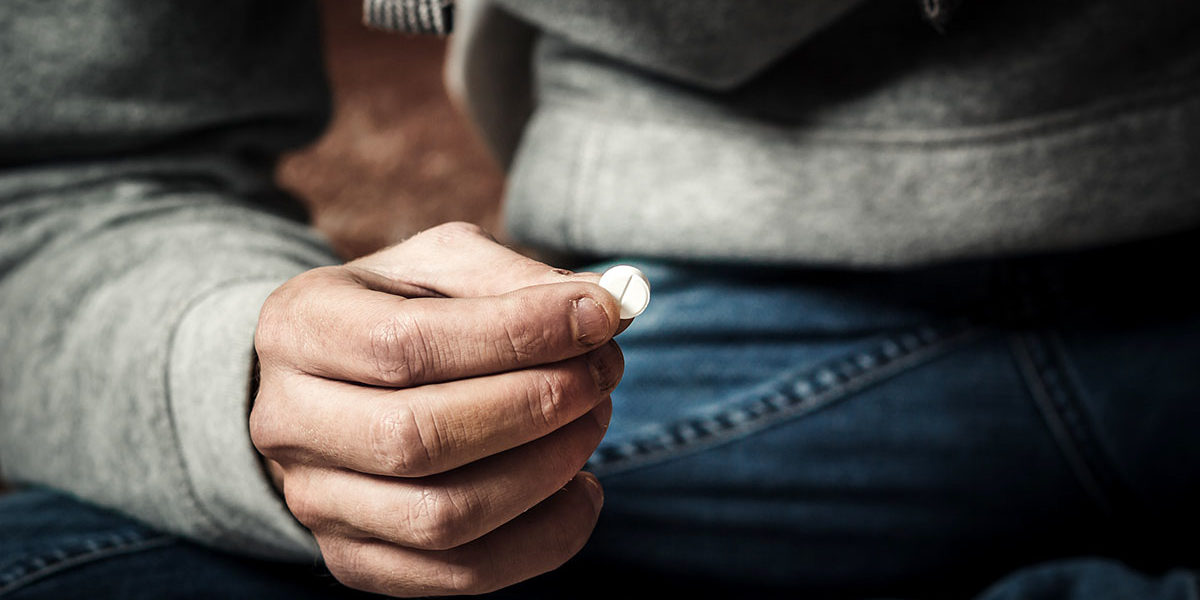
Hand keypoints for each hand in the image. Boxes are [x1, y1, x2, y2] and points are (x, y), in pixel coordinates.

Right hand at [250, 222, 624, 595]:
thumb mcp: (439, 265)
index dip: (516, 334)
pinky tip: (581, 487)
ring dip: (546, 470)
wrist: (331, 385)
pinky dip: (545, 538)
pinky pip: (463, 574)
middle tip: (603, 371)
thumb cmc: (399, 311)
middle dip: (536, 404)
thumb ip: (513, 278)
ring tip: (593, 418)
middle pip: (419, 437)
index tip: (599, 317)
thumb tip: (601, 307)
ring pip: (444, 517)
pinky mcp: (358, 561)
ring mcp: (318, 503)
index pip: (406, 345)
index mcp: (301, 328)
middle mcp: (290, 423)